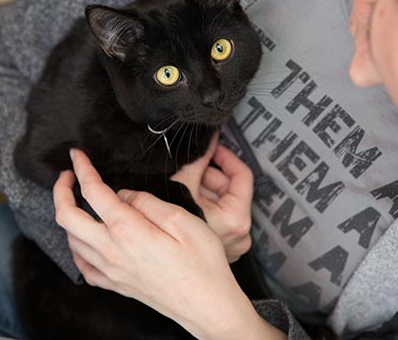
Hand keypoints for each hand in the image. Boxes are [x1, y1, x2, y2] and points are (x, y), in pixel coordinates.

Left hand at [53, 148, 266, 339]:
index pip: (93, 192)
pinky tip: (85, 241)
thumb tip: (124, 194)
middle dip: (61, 191)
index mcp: (127, 230)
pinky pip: (83, 267)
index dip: (82, 169)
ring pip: (71, 241)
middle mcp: (111, 252)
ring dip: (67, 218)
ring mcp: (111, 272)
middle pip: (67, 217)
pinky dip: (77, 248)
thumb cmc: (202, 263)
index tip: (77, 155)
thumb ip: (147, 202)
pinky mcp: (116, 286)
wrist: (207, 306)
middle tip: (67, 175)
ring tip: (77, 203)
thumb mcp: (182, 220)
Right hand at [171, 131, 253, 261]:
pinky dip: (203, 205)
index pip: (242, 175)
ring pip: (222, 202)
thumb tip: (209, 138)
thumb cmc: (166, 229)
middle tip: (189, 167)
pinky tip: (184, 200)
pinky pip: (217, 217)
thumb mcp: (182, 185)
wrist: (155, 258)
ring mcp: (231, 243)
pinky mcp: (221, 248)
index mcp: (236, 219)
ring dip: (203, 189)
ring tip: (182, 185)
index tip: (213, 148)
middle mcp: (239, 235)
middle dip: (208, 174)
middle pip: (230, 189)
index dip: (226, 157)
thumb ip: (199, 159)